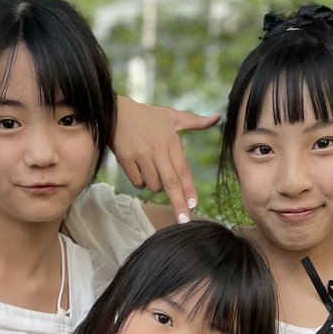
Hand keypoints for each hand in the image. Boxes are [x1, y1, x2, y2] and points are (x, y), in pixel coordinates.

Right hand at [112, 96, 219, 221]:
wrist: (116, 112)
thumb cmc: (147, 116)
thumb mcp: (172, 116)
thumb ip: (195, 121)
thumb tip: (217, 117)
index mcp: (171, 141)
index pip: (183, 170)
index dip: (189, 189)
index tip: (194, 205)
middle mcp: (157, 149)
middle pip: (170, 183)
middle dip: (178, 203)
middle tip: (184, 220)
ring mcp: (141, 155)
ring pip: (153, 185)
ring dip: (155, 185)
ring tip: (152, 169)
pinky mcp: (126, 159)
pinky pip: (138, 182)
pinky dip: (141, 182)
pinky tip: (139, 169)